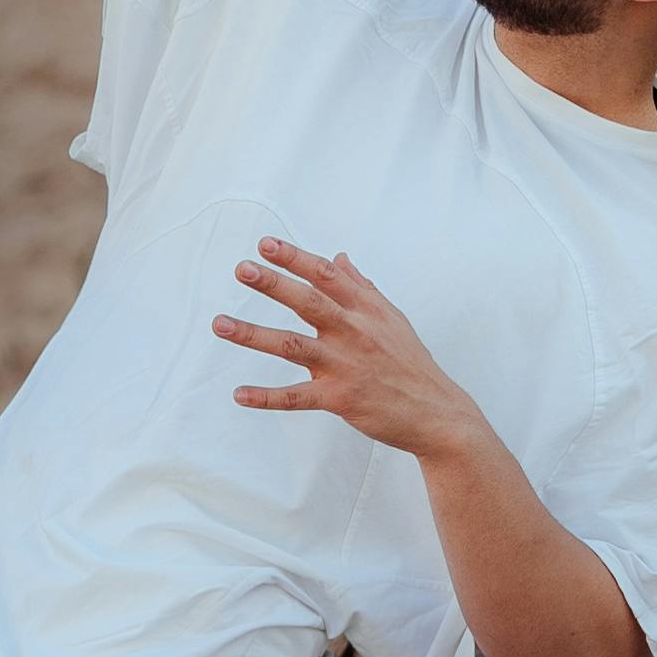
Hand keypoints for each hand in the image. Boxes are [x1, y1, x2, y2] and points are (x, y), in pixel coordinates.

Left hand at [213, 239, 481, 459]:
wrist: (436, 412)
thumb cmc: (410, 363)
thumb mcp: (392, 319)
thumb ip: (362, 288)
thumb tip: (340, 258)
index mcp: (366, 310)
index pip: (326, 275)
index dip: (295, 258)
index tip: (265, 244)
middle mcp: (354, 331)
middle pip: (308, 302)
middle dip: (274, 283)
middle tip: (242, 269)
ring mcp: (345, 365)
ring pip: (292, 346)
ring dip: (253, 334)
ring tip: (220, 324)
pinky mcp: (340, 398)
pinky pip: (296, 397)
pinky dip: (267, 397)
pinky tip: (239, 394)